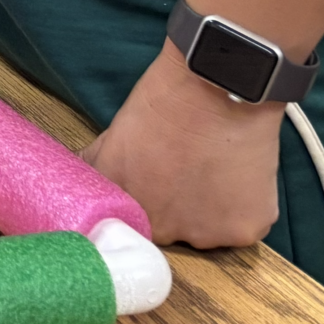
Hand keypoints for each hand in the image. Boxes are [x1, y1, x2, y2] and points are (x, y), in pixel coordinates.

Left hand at [83, 43, 282, 248]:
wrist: (215, 88)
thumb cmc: (165, 103)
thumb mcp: (116, 135)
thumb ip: (97, 165)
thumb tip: (80, 177)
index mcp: (125, 209)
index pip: (130, 226)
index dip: (142, 206)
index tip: (153, 188)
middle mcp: (162, 230)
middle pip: (169, 233)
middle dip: (174, 211)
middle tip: (185, 174)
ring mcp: (204, 235)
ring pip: (206, 233)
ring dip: (209, 212)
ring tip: (213, 170)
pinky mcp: (243, 232)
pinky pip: (240, 228)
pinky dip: (239, 208)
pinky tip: (235, 176)